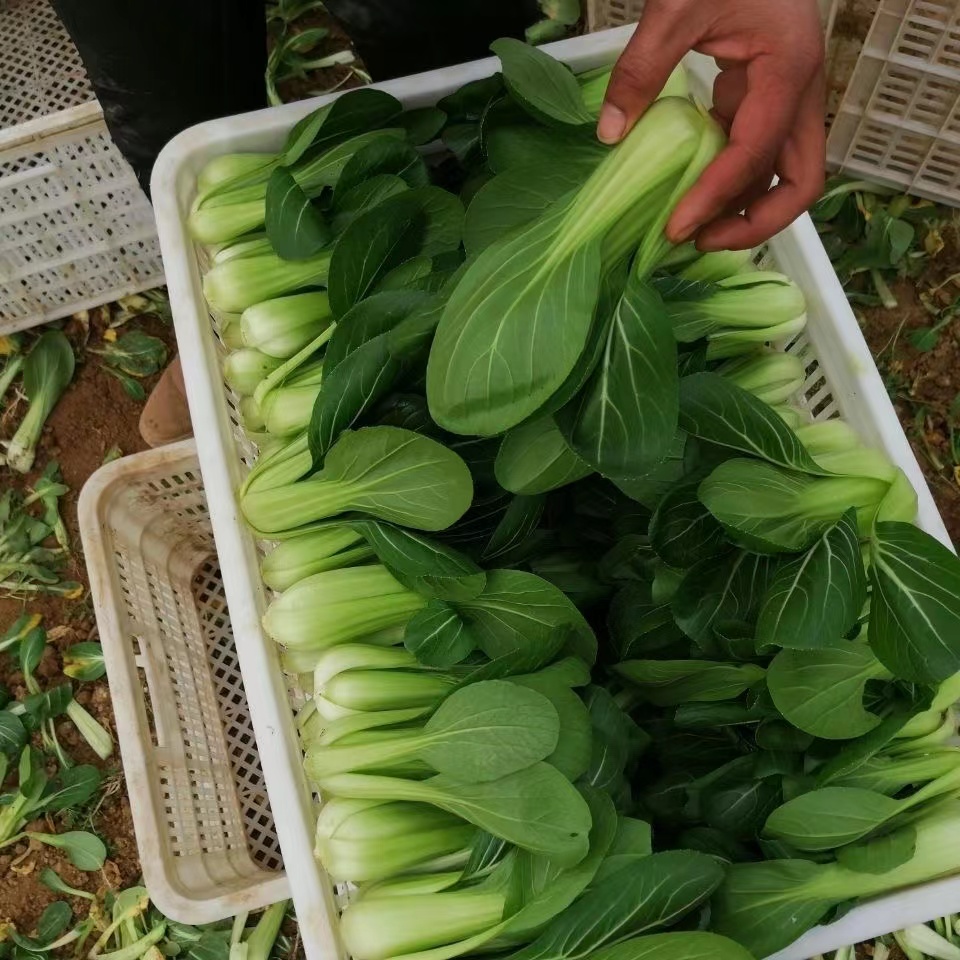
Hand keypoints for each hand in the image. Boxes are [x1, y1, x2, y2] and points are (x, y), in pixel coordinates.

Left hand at [598, 0, 824, 250]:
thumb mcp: (675, 5)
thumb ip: (641, 69)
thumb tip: (610, 134)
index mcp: (786, 69)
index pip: (755, 154)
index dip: (716, 198)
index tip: (675, 228)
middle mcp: (799, 92)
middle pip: (800, 184)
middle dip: (754, 224)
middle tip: (699, 242)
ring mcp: (787, 99)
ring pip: (782, 176)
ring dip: (742, 210)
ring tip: (690, 230)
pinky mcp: (766, 98)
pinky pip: (757, 156)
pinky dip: (730, 182)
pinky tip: (690, 193)